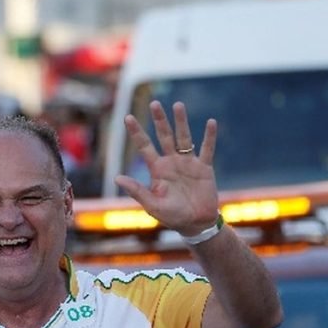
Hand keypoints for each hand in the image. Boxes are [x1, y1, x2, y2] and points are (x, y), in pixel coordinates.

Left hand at [114, 100, 219, 234]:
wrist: (195, 223)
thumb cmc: (172, 216)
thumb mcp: (152, 205)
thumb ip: (137, 190)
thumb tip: (116, 177)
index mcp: (157, 169)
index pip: (145, 146)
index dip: (137, 132)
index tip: (128, 117)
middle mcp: (171, 162)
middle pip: (164, 136)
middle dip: (159, 120)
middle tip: (154, 103)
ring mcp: (188, 163)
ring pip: (184, 138)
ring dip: (181, 122)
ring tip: (178, 105)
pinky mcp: (204, 168)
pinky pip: (207, 149)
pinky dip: (209, 137)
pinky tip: (211, 122)